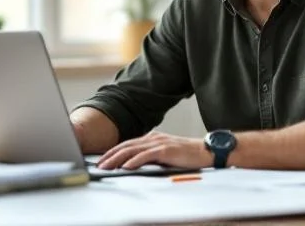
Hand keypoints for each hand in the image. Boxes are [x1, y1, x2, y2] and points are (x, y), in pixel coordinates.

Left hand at [96, 131, 212, 169]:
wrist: (206, 151)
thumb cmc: (186, 155)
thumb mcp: (164, 154)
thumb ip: (150, 156)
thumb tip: (133, 165)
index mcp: (151, 138)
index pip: (127, 144)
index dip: (112, 152)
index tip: (101, 161)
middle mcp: (153, 138)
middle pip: (126, 146)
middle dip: (110, 155)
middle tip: (98, 165)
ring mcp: (159, 142)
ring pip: (132, 150)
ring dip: (117, 158)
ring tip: (106, 166)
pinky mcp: (166, 149)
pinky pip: (146, 155)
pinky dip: (134, 160)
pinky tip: (126, 166)